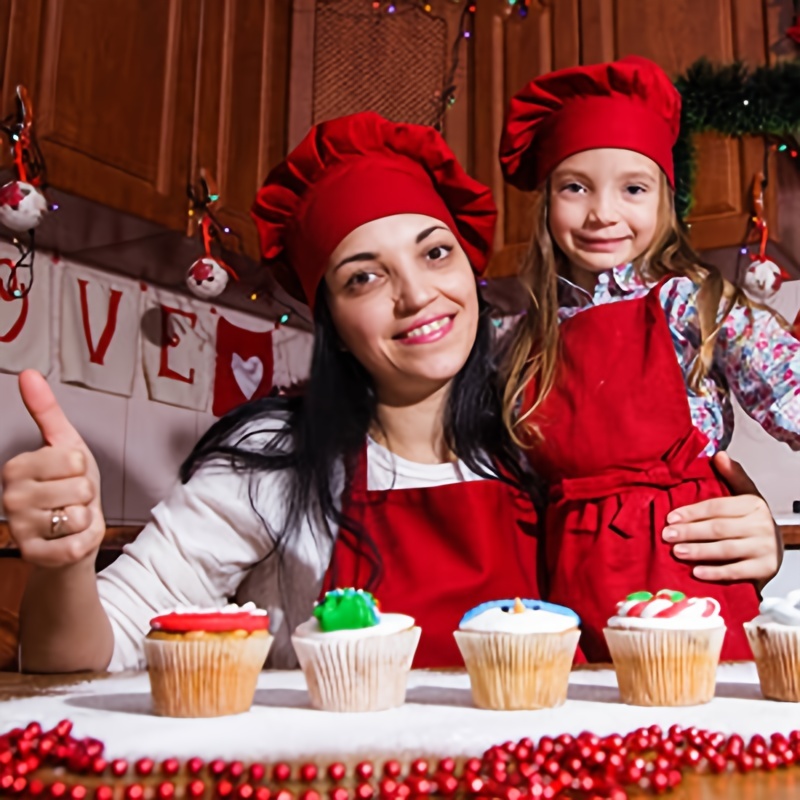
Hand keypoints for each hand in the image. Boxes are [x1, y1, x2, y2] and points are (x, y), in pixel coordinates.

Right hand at [1, 370, 105, 568]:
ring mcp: (20, 529)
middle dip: (86, 493)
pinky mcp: (34, 555)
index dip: (82, 467)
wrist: (71, 533)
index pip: (74, 458)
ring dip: (84, 517)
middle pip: (81, 486)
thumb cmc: (69, 487)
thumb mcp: (65, 444)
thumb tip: (28, 374)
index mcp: (16, 467)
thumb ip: (46, 411)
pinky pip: (77, 544)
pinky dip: (84, 541)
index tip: (69, 473)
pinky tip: (69, 539)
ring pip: (80, 514)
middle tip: (71, 499)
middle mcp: (11, 498)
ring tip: (69, 517)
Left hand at [661, 451, 780, 583]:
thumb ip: (732, 476)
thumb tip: (719, 455)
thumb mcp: (745, 496)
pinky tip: (696, 572)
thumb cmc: (752, 522)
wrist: (774, 551)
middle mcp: (762, 525)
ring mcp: (765, 548)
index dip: (692, 512)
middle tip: (667, 535)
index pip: (717, 507)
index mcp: (754, 504)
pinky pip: (736, 571)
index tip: (670, 517)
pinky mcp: (765, 569)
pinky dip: (715, 572)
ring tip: (676, 551)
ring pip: (725, 549)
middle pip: (719, 528)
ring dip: (699, 551)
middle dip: (690, 532)